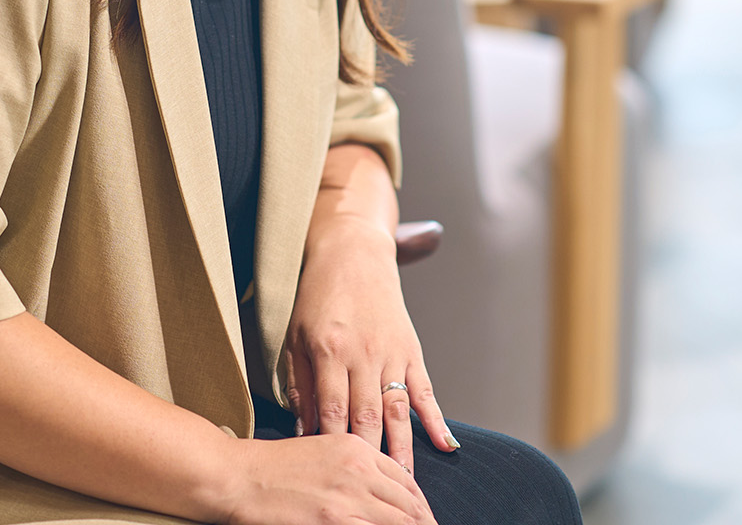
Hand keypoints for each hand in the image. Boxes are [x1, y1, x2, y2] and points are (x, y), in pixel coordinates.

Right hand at [217, 432, 435, 524]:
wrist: (240, 476)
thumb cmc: (273, 467)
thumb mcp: (322, 451)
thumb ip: (355, 467)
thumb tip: (380, 491)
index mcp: (358, 448)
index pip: (406, 480)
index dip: (420, 506)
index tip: (424, 519)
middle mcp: (360, 467)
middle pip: (410, 503)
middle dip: (424, 522)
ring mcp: (349, 495)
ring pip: (402, 520)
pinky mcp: (335, 519)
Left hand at [283, 217, 457, 473]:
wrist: (352, 251)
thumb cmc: (317, 295)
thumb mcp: (296, 335)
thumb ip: (299, 382)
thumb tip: (302, 428)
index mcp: (329, 350)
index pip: (331, 409)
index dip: (331, 445)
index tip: (333, 475)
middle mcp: (362, 353)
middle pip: (365, 416)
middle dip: (368, 457)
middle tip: (370, 491)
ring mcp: (391, 352)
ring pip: (397, 410)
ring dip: (402, 449)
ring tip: (405, 484)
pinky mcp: (412, 349)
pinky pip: (426, 390)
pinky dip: (436, 419)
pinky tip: (446, 446)